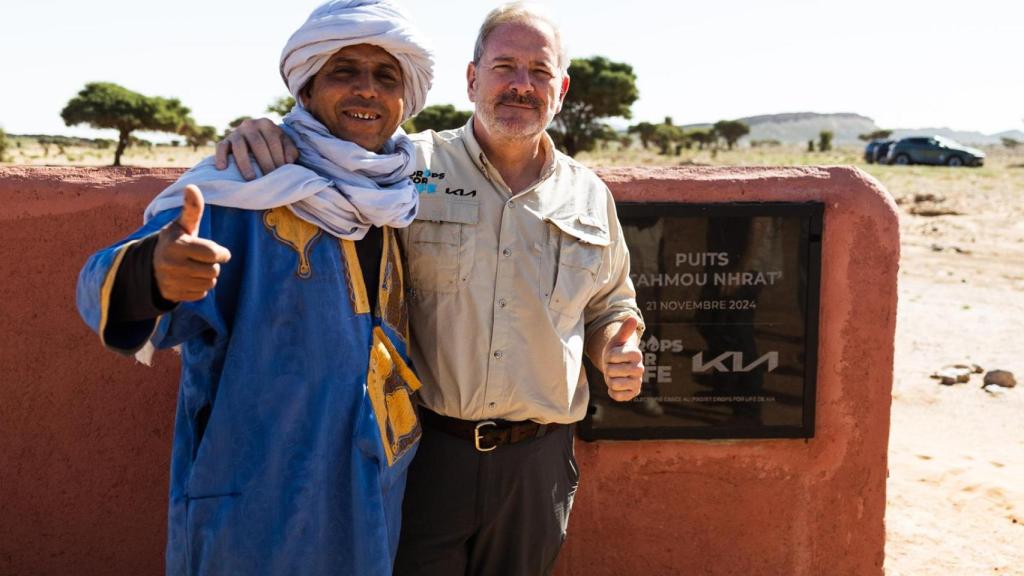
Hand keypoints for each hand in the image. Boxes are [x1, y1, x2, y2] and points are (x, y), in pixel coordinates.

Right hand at [153, 185, 231, 301]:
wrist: (151, 266)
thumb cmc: (175, 241)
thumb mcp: (182, 225)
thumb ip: (192, 209)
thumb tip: (192, 187)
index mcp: (176, 245)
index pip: (214, 254)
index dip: (222, 253)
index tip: (219, 251)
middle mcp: (172, 264)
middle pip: (214, 271)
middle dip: (213, 265)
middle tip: (203, 259)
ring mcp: (172, 281)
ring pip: (209, 283)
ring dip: (208, 276)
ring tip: (196, 268)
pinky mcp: (174, 295)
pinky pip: (201, 294)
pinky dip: (200, 287)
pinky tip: (189, 279)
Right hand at [215, 117, 297, 179]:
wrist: (256, 138)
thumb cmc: (273, 144)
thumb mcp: (284, 143)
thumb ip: (290, 150)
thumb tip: (288, 161)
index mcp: (266, 124)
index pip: (273, 140)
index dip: (277, 157)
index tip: (281, 172)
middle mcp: (250, 125)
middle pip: (257, 144)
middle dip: (264, 163)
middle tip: (269, 179)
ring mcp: (236, 132)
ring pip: (239, 146)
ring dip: (245, 163)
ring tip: (250, 178)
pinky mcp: (225, 140)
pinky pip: (221, 147)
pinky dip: (220, 157)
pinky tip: (222, 168)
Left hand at [603, 317, 643, 401]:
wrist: (619, 367)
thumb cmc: (616, 352)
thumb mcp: (617, 340)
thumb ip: (624, 330)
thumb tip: (632, 318)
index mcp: (636, 353)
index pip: (611, 356)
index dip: (607, 356)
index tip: (612, 356)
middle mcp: (640, 369)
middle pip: (612, 371)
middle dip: (608, 369)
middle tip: (613, 366)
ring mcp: (637, 382)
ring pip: (614, 384)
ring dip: (609, 380)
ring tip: (614, 376)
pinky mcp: (633, 394)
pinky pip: (617, 396)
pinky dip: (612, 392)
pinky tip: (616, 386)